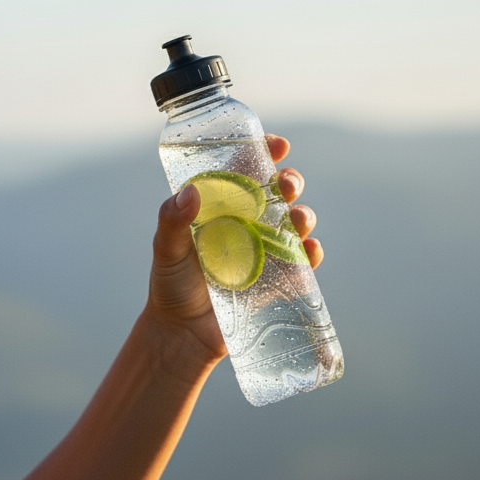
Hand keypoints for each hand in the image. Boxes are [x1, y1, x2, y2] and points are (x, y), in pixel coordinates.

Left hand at [145, 134, 322, 365]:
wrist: (183, 334)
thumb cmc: (170, 286)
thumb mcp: (167, 250)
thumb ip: (172, 221)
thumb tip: (190, 191)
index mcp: (218, 208)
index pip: (243, 171)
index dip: (262, 153)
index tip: (276, 145)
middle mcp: (245, 223)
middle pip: (275, 192)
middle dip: (289, 181)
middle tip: (287, 183)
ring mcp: (264, 249)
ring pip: (294, 222)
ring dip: (304, 214)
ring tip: (299, 218)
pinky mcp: (278, 277)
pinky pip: (303, 260)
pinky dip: (312, 251)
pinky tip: (310, 249)